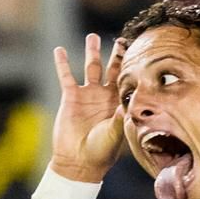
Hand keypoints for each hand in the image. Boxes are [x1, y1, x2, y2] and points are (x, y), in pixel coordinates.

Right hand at [50, 33, 125, 182]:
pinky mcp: (70, 97)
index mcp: (118, 104)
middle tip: (122, 39)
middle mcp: (104, 96)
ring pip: (90, 67)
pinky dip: (62, 63)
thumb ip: (120, 118)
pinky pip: (66, 76)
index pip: (128, 80)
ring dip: (91, 52)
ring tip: (92, 36)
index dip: (132, 66)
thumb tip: (127, 105)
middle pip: (112, 69)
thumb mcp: (114, 134)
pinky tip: (59, 50)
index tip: (140, 50)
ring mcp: (87, 95)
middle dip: (117, 55)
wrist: (78, 162)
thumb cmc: (100, 152)